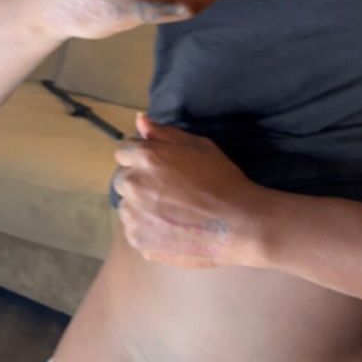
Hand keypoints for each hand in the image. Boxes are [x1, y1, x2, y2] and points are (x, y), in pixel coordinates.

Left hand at [112, 112, 265, 267]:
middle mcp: (133, 185)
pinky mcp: (138, 241)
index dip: (143, 157)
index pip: (124, 151)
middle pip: (122, 180)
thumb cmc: (222, 179)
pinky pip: (135, 231)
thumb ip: (164, 133)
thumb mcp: (199, 146)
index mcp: (146, 157)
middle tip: (168, 190)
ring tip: (171, 212)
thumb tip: (140, 120)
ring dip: (141, 207)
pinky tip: (172, 228)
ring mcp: (133, 216)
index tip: (162, 168)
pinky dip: (148, 230)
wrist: (238, 224)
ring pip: (127, 207)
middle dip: (139, 181)